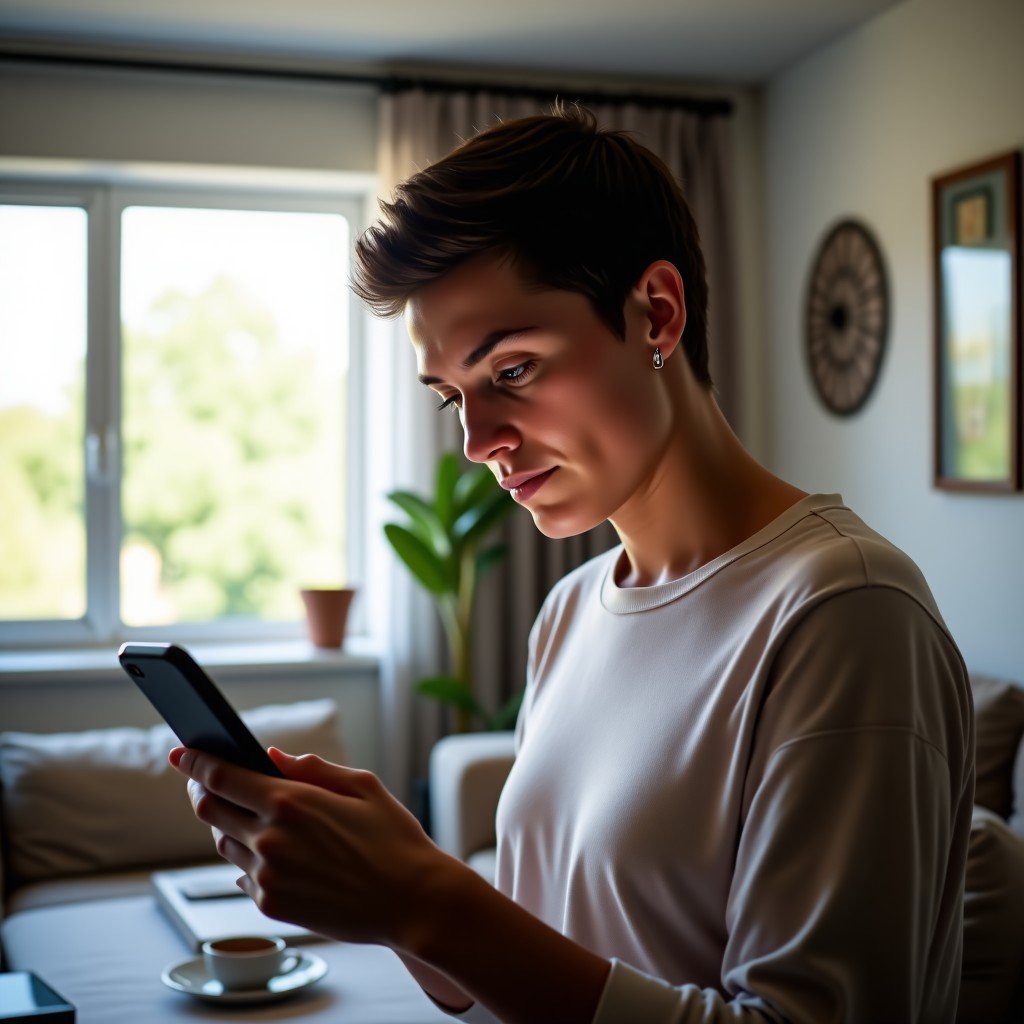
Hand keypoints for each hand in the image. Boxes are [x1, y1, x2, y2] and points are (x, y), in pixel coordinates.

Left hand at [169, 746, 453, 948]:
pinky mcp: (272, 905)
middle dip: (201, 789)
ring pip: (223, 843)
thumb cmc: (394, 838)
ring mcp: (267, 876)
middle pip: (209, 809)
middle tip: (206, 781)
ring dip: (228, 825)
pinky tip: (275, 853)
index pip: (221, 776)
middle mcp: (269, 839)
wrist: (413, 901)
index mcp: (290, 802)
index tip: (181, 751)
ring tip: (251, 816)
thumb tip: (270, 757)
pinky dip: (249, 859)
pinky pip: (243, 875)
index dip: (195, 761)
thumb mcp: (362, 786)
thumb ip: (311, 767)